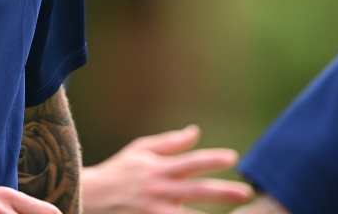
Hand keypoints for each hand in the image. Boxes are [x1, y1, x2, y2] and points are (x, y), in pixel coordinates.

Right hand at [80, 125, 252, 213]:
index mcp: (158, 168)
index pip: (189, 162)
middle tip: (247, 193)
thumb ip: (169, 143)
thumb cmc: (119, 171)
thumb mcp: (140, 150)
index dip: (211, 159)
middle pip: (197, 191)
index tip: (232, 157)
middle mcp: (158, 190)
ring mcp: (155, 211)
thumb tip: (195, 131)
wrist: (90, 197)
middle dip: (224, 192)